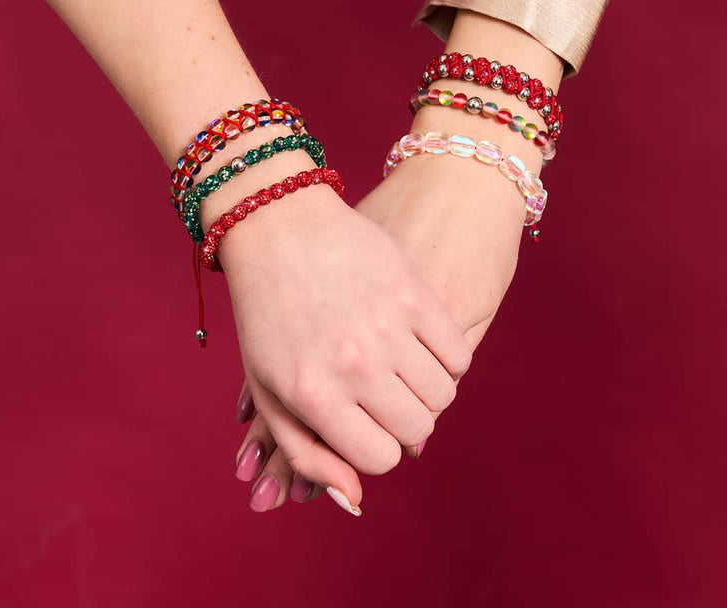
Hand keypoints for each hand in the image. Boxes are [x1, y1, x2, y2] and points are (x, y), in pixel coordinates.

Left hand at [231, 141, 526, 510]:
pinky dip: (446, 359)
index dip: (376, 446)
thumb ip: (307, 453)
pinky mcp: (414, 292)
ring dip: (426, 391)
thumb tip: (356, 500)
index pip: (378, 458)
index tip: (366, 423)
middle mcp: (353, 364)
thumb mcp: (270, 388)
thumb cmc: (268, 313)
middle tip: (385, 395)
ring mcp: (387, 325)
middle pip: (416, 429)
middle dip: (402, 421)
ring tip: (401, 368)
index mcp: (312, 394)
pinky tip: (420, 344)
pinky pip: (457, 354)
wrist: (279, 226)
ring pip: (442, 395)